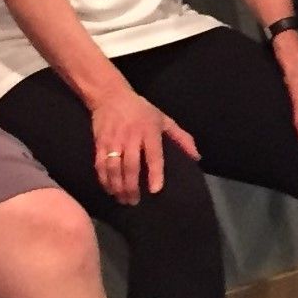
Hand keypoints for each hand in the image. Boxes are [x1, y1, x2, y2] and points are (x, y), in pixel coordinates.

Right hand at [89, 87, 199, 204]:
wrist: (110, 95)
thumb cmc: (140, 109)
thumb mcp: (163, 119)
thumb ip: (180, 138)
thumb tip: (197, 157)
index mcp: (149, 131)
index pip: (153, 155)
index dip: (155, 173)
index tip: (155, 190)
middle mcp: (131, 136)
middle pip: (131, 165)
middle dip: (132, 187)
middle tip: (135, 201)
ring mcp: (114, 140)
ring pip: (114, 167)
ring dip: (117, 186)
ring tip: (122, 199)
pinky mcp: (100, 142)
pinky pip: (100, 164)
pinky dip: (104, 179)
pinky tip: (109, 189)